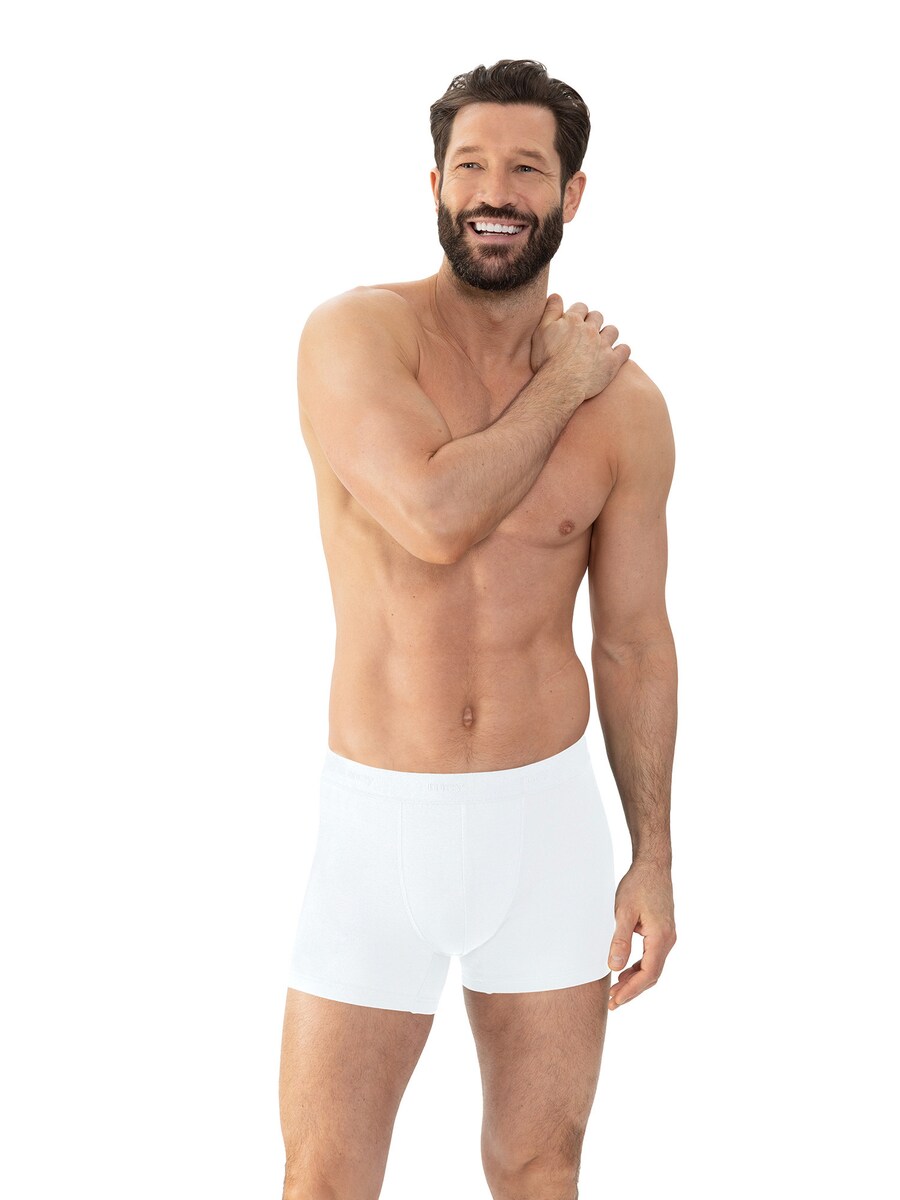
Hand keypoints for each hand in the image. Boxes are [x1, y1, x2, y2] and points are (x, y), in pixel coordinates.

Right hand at [530, 293, 630, 398]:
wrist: (559, 385)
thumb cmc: (546, 361)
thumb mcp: (540, 331)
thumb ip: (550, 311)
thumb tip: (557, 295)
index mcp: (573, 320)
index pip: (581, 308)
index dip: (578, 315)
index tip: (574, 323)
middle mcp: (590, 329)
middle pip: (597, 316)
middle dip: (593, 322)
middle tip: (586, 335)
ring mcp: (603, 345)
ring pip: (612, 331)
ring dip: (608, 334)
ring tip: (601, 344)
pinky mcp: (612, 362)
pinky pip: (624, 350)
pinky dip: (621, 351)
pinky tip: (615, 355)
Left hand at [607, 858, 675, 1010]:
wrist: (653, 865)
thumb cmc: (638, 885)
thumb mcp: (623, 912)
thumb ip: (620, 940)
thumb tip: (615, 968)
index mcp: (661, 937)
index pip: (648, 974)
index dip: (631, 990)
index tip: (615, 1001)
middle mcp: (668, 940)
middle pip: (652, 975)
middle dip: (632, 990)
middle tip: (612, 1002)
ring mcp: (667, 936)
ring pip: (653, 967)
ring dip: (635, 980)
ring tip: (615, 991)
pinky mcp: (663, 932)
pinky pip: (652, 957)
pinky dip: (639, 968)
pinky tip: (625, 972)